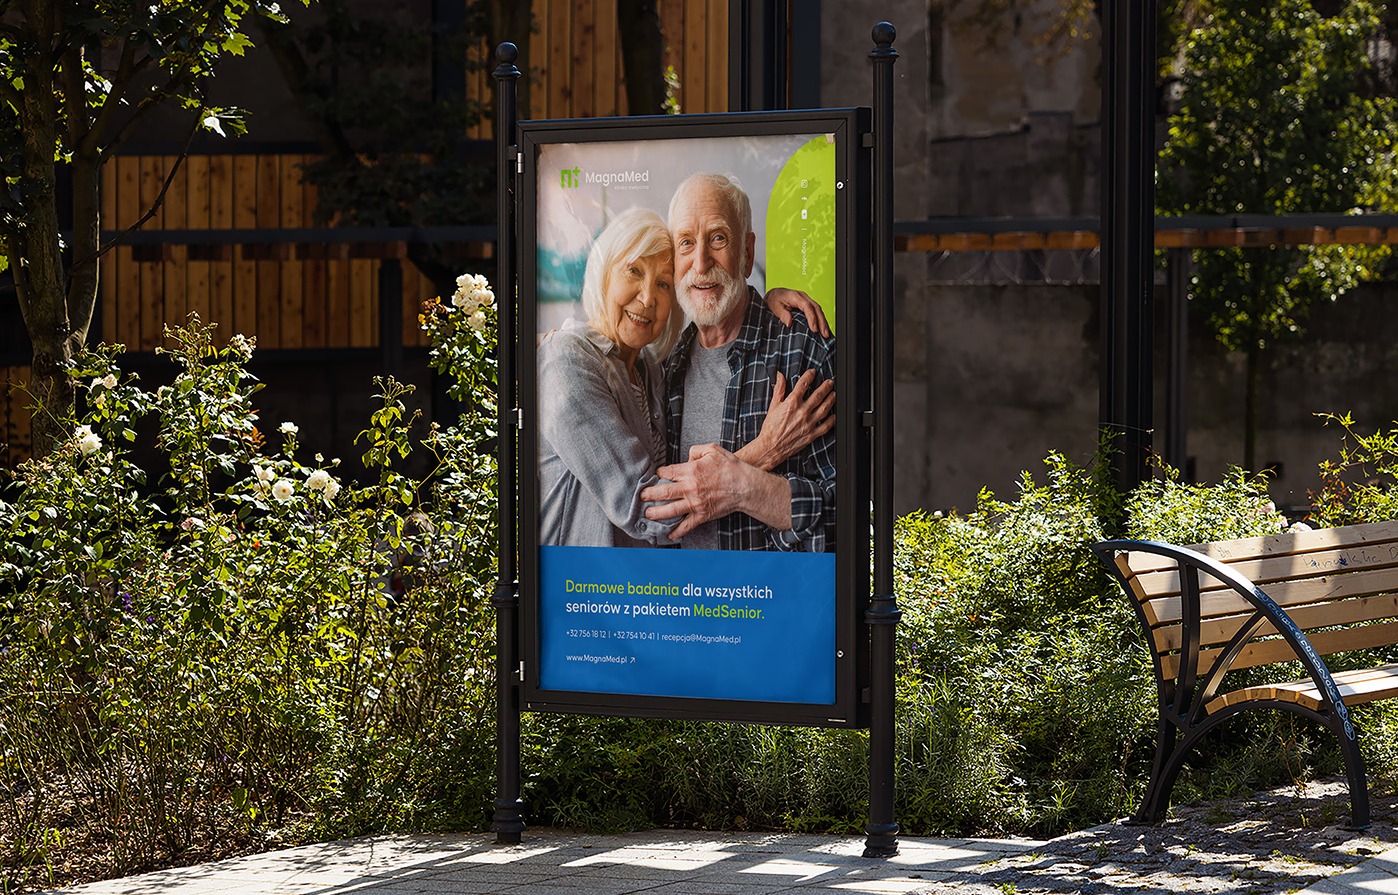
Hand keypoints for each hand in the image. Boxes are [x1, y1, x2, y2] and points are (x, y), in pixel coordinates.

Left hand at [641, 444, 791, 539]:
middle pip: (664, 492)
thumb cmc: (731, 468)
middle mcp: (690, 488)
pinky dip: (677, 531)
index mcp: (691, 471)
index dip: (659, 473)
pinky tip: (669, 534)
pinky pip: (687, 525)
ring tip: (648, 514)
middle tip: (642, 496)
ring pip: (671, 510)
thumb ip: (696, 450)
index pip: (667, 472)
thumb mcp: (713, 450)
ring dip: (657, 513)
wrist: (746, 486)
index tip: (656, 475)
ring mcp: (695, 503)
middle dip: (649, 494)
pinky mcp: (702, 515)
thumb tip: (687, 457)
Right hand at [737, 370, 834, 470]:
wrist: (771, 447)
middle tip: (830, 382)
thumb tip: (780, 376)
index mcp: (791, 403)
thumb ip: (779, 389)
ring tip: (834, 394)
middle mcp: (802, 412)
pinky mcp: (812, 434)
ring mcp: (808, 423)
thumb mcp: (773, 406)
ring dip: (831, 400)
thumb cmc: (770, 428)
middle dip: (825, 387)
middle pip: (818, 395)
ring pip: (825, 408)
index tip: (813, 372)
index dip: (809, 376)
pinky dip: (831, 420)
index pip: (803, 385)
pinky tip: (834, 415)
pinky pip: (825, 426)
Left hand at [764, 287, 830, 337]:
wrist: (773, 294)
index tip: (814, 329)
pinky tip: (822, 328)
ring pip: (818, 310)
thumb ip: (782, 314)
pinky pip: (816, 311)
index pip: (807, 306)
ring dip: (823, 322)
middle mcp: (803, 297)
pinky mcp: (807, 304)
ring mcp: (806, 300)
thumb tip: (789, 323)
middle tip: (824, 334)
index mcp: (795, 296)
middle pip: (816, 308)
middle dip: (822, 322)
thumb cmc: (774, 300)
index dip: (812, 318)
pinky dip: (820, 320)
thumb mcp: (774, 307)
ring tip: (826, 334)